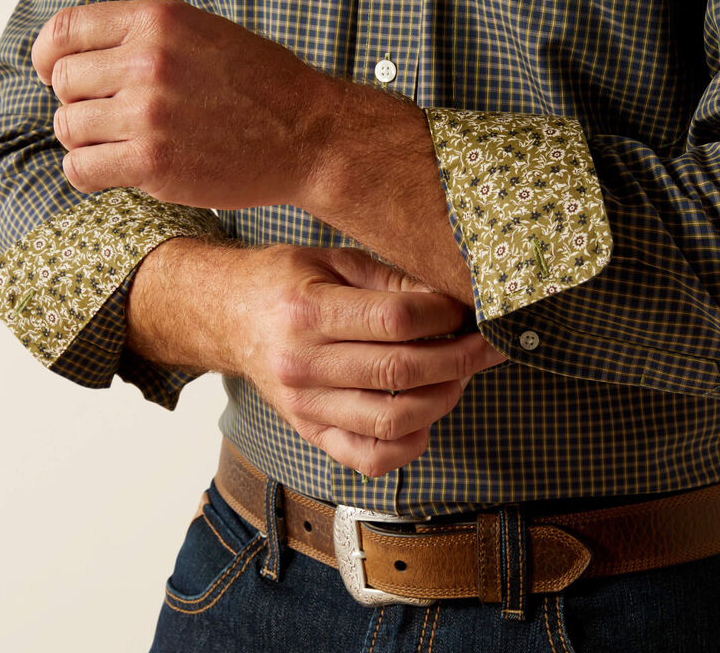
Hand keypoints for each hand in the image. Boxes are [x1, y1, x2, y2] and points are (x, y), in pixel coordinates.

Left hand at [31, 0, 331, 207]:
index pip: (66, 32)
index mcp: (159, 22)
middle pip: (65, 84)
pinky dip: (86, 173)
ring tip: (114, 148)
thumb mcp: (208, 36)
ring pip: (71, 127)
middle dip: (79, 104)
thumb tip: (94, 57)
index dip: (51, 57)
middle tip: (105, 120)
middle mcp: (147, 62)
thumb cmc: (269, 90)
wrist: (310, 137)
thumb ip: (150, 39)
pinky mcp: (154, 162)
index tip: (55, 74)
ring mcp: (148, 113)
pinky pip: (83, 169)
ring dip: (86, 140)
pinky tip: (108, 173)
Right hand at [128, 242, 506, 475]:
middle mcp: (302, 365)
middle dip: (462, 358)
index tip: (465, 309)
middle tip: (490, 343)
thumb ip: (390, 281)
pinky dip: (410, 445)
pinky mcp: (310, 432)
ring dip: (444, 399)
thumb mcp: (334, 260)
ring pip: (393, 421)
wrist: (230, 317)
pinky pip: (369, 458)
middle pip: (400, 373)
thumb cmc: (286, 282)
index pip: (394, 320)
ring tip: (462, 374)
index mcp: (306, 311)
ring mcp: (304, 406)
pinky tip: (427, 416)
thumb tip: (451, 303)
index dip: (443, 316)